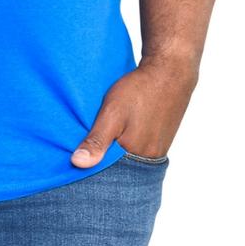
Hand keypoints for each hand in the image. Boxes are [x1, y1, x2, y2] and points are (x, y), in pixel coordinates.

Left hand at [70, 55, 197, 167]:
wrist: (169, 72)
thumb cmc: (139, 91)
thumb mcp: (112, 113)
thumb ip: (97, 140)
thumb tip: (78, 163)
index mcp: (137, 156)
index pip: (109, 172)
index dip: (92, 166)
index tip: (75, 160)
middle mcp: (150, 158)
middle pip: (120, 166)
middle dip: (103, 158)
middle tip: (86, 145)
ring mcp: (158, 148)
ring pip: (130, 156)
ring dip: (115, 149)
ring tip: (102, 137)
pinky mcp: (161, 137)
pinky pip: (140, 147)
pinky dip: (127, 142)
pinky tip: (120, 131)